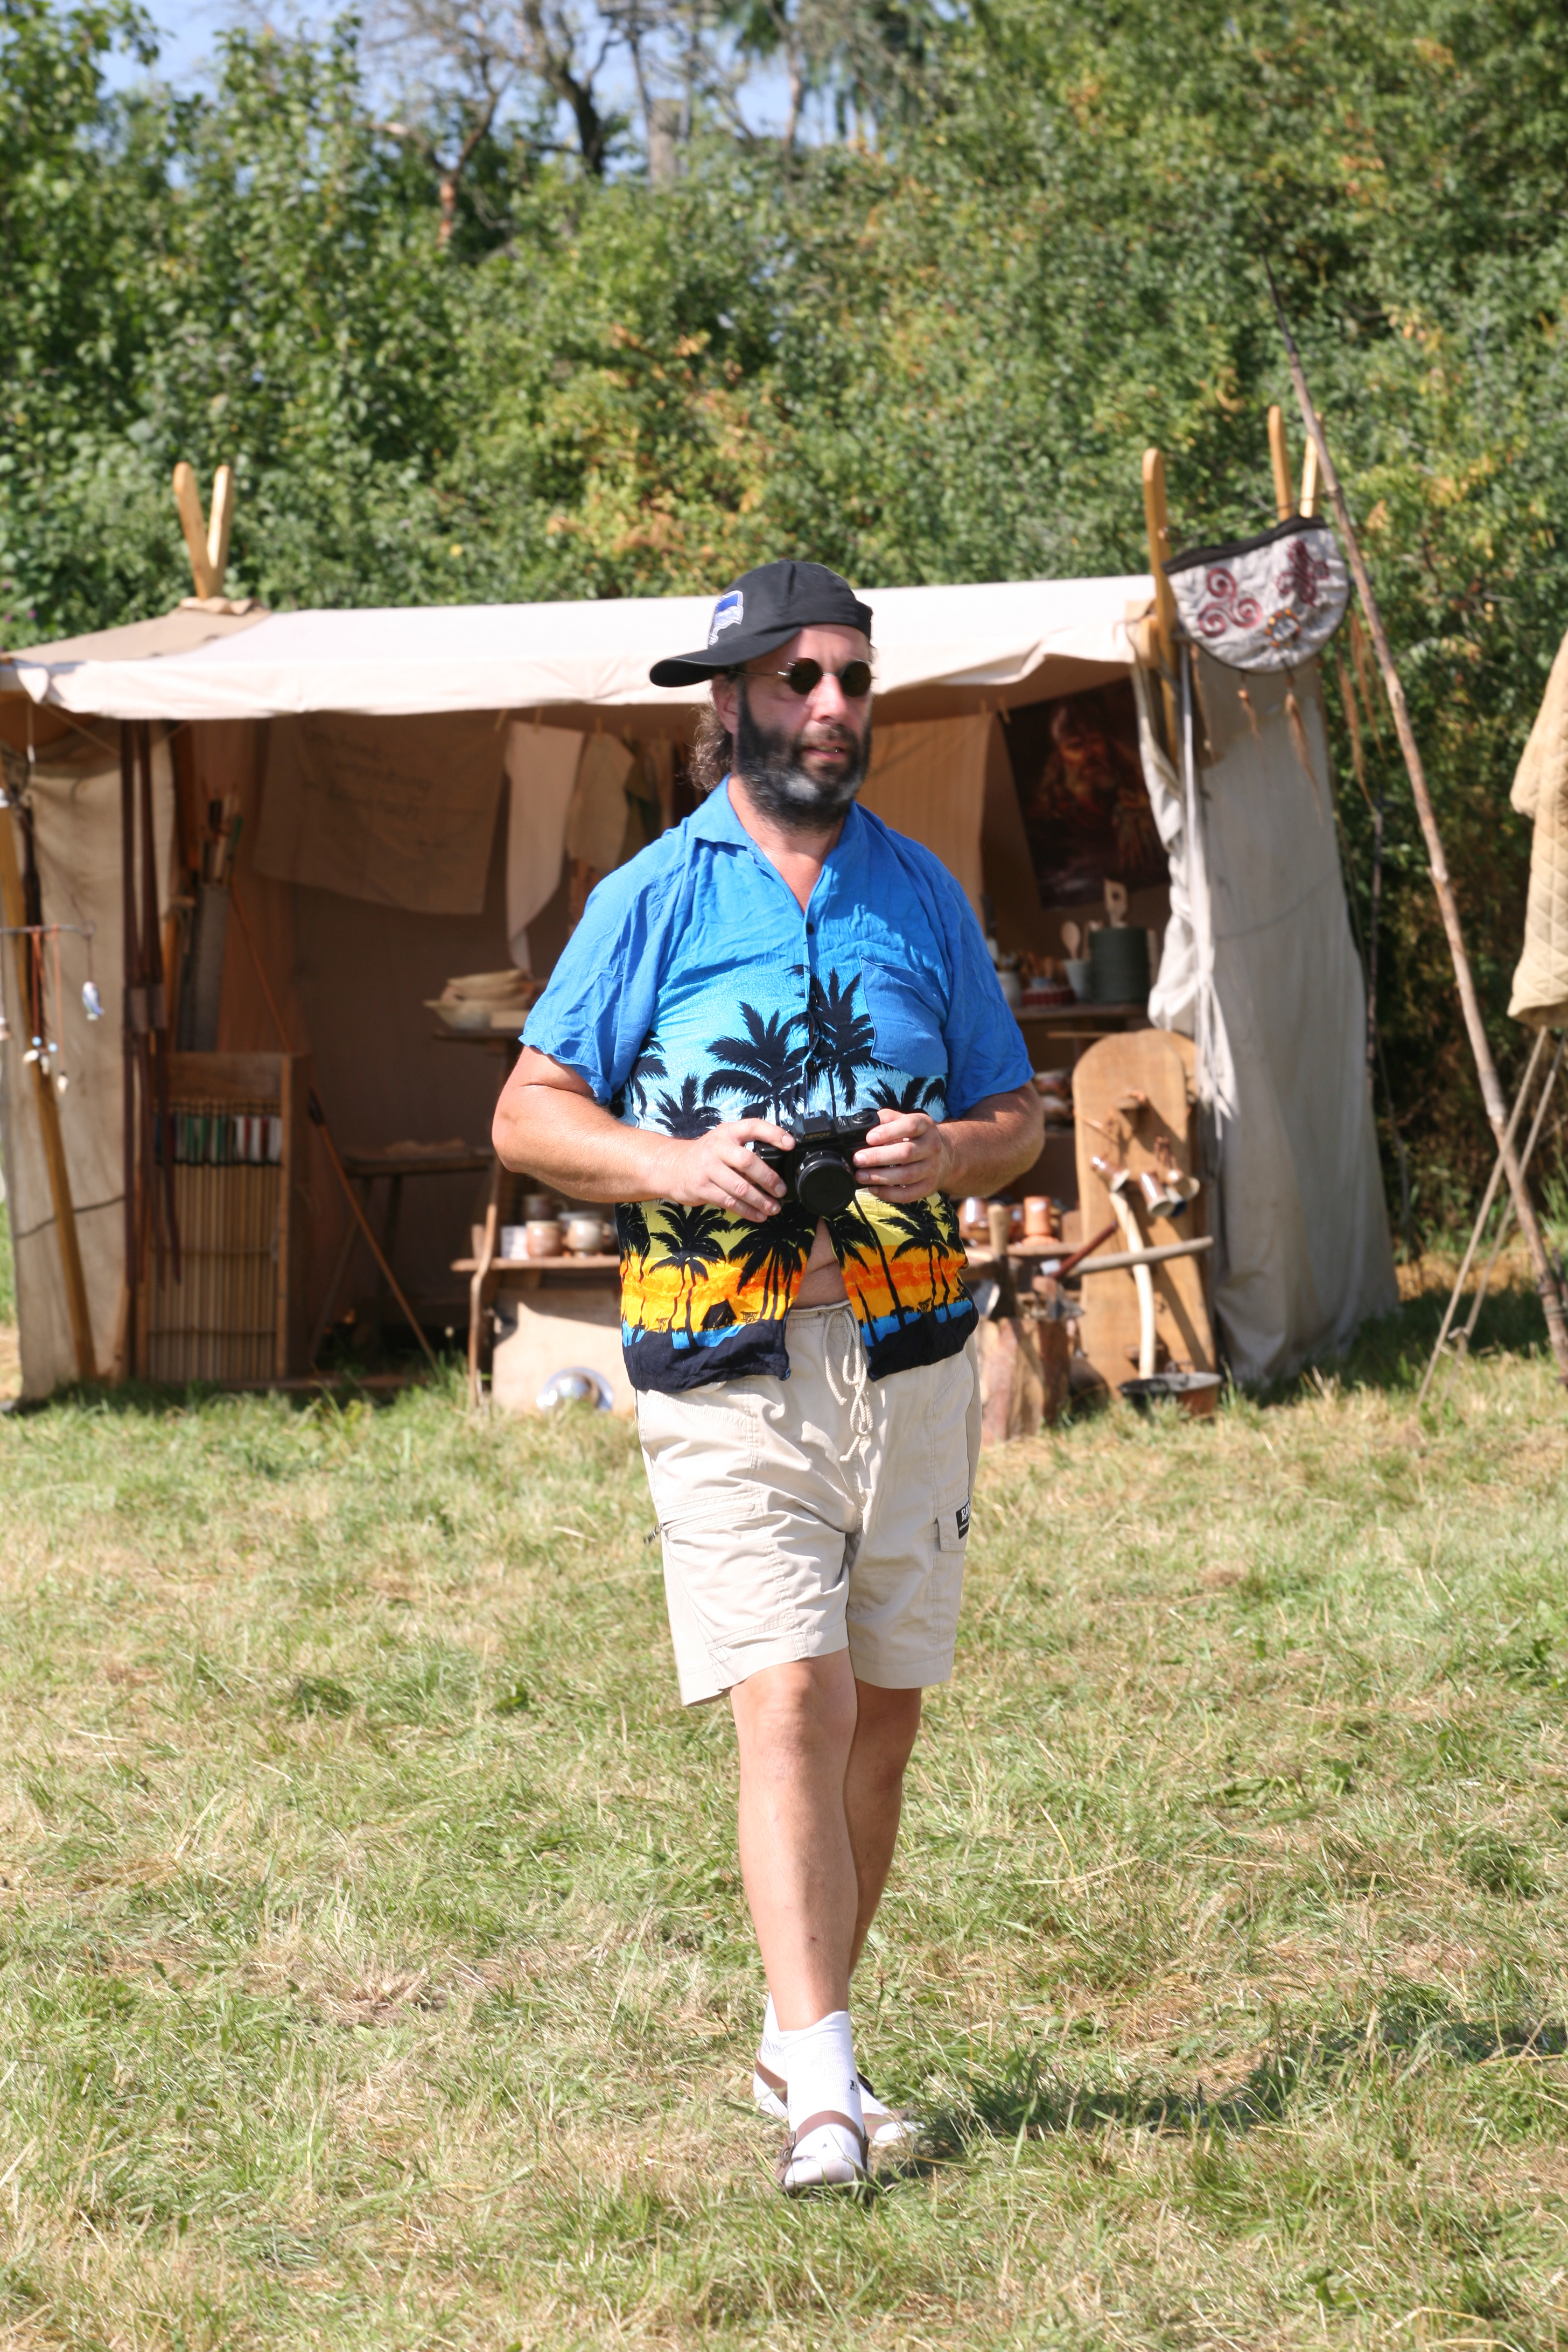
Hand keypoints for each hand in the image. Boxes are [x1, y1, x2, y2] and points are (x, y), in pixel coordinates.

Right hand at [655, 1119, 793, 1222]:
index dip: (773, 1133)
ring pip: (740, 1187)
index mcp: (727, 1132)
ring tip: (774, 1208)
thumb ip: (744, 1149)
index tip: (790, 1144)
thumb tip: (776, 1167)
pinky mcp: (702, 1188)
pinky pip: (729, 1202)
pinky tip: (758, 1215)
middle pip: (748, 1161)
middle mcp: (717, 1147)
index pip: (753, 1126)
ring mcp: (708, 1168)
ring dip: (760, 1200)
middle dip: (769, 1178)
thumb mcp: (722, 1142)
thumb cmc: (705, 1155)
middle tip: (781, 1190)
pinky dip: (747, 1211)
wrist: (671, 1166)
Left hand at [853, 1110, 954, 1201]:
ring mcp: (932, 1168)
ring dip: (880, 1177)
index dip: (889, 1132)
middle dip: (878, 1157)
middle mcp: (932, 1146)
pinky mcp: (929, 1186)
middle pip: (906, 1153)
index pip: (910, 1126)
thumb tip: (864, 1126)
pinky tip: (873, 1189)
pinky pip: (908, 1194)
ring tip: (861, 1176)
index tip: (869, 1138)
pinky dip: (889, 1194)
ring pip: (906, 1175)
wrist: (943, 1156)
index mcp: (926, 1126)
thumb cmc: (915, 1137)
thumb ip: (886, 1119)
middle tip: (858, 1159)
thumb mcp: (905, 1121)